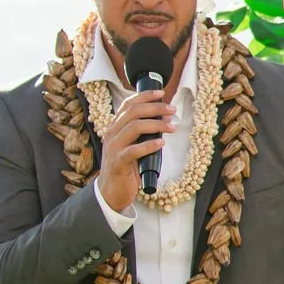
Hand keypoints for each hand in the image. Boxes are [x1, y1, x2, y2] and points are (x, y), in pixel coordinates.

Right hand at [95, 88, 173, 212]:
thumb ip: (146, 132)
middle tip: (172, 110)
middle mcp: (112, 134)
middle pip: (133, 112)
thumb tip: (166, 117)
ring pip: (134, 127)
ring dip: (156, 124)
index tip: (161, 93)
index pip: (128, 104)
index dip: (144, 96)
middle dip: (155, 108)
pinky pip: (134, 150)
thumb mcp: (134, 144)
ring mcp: (114, 148)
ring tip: (171, 126)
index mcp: (115, 127)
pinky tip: (161, 143)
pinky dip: (149, 145)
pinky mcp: (118, 162)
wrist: (111, 191)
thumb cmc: (126, 166)